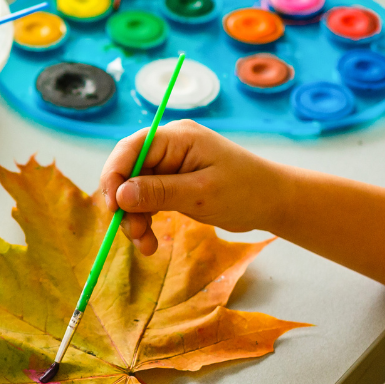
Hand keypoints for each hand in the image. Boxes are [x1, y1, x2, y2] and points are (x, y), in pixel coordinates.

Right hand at [100, 119, 287, 253]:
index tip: (112, 207)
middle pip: (128, 171)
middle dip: (124, 204)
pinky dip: (144, 221)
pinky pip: (147, 201)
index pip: (131, 148)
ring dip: (133, 219)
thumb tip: (120, 195)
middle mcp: (169, 148)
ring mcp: (169, 167)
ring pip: (134, 191)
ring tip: (145, 245)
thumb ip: (159, 192)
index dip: (114, 175)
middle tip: (132, 233)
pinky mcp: (172, 185)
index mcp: (177, 138)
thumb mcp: (201, 193)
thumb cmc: (245, 191)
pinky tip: (150, 242)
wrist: (272, 202)